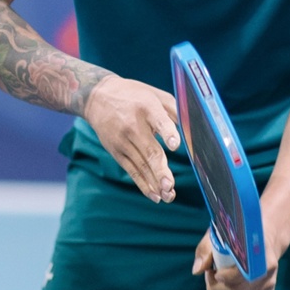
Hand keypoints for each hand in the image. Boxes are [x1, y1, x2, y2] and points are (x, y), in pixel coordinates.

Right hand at [83, 76, 180, 203]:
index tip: (175, 145)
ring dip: (155, 182)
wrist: (97, 98)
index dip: (167, 133)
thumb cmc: (133, 95)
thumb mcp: (154, 94)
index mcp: (147, 107)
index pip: (158, 121)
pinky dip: (144, 184)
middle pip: (149, 150)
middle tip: (170, 185)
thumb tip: (193, 128)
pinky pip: (132, 171)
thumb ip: (174, 109)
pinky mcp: (116, 152)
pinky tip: (155, 196)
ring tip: (168, 195)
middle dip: (160, 170)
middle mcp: (133, 125)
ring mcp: (123, 141)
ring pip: (141, 165)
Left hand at [193, 229, 279, 289]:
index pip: (243, 275)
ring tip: (213, 281)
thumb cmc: (236, 235)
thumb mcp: (219, 234)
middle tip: (209, 274)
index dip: (226, 277)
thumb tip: (197, 271)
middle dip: (215, 287)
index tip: (214, 271)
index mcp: (261, 256)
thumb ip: (206, 250)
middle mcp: (268, 274)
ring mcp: (268, 287)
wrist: (260, 239)